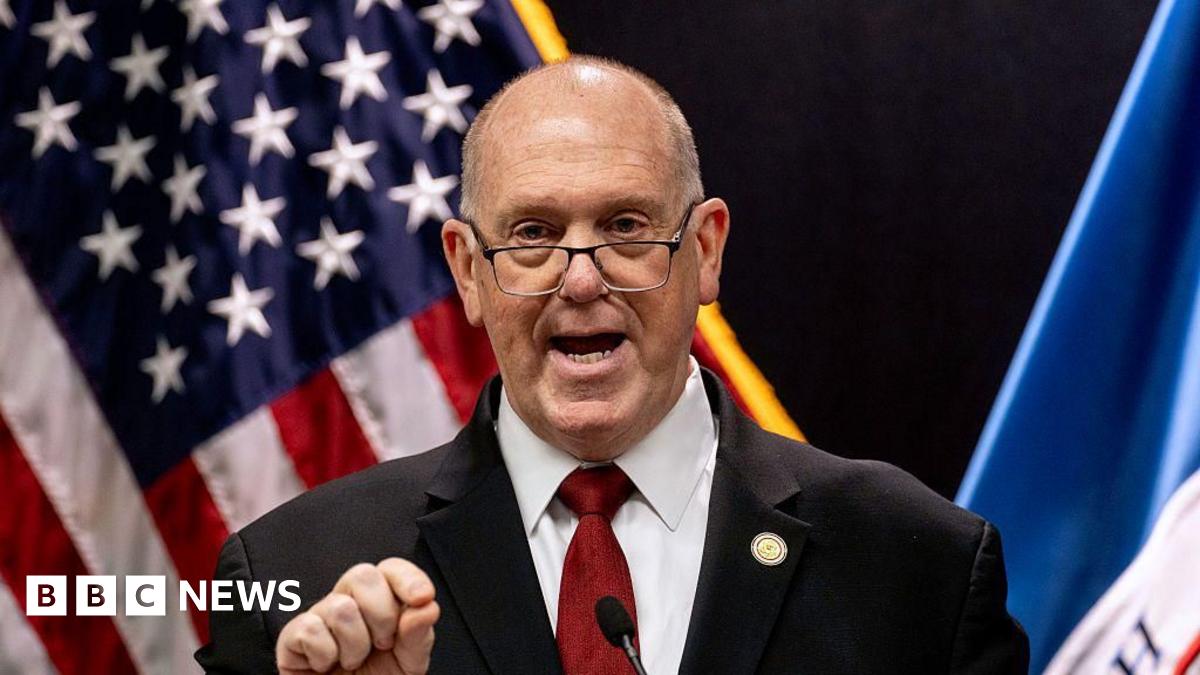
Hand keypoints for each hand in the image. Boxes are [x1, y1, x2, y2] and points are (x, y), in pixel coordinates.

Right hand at [275, 558, 439, 673]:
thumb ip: (418, 636)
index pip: (391, 569)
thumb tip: (427, 607)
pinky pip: (310, 628)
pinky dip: (325, 655)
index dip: (407, 578)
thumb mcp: (407, 664)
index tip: (422, 597)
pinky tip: (327, 665)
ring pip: (340, 606)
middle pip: (362, 575)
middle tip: (382, 643)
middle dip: (381, 614)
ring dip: (354, 644)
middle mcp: (350, 603)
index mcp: (380, 603)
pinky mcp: (292, 636)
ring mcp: (320, 617)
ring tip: (352, 661)